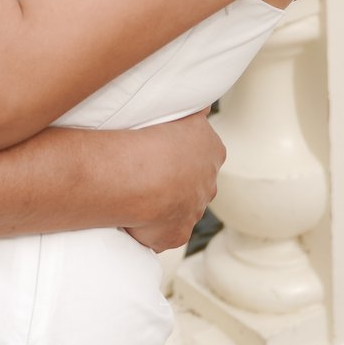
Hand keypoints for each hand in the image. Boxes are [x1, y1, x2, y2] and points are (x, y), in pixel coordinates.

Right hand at [122, 111, 223, 251]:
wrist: (142, 176)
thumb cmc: (155, 138)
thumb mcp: (182, 113)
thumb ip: (195, 112)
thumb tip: (205, 108)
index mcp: (212, 152)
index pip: (203, 153)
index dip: (182, 152)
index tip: (161, 150)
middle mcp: (208, 185)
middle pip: (194, 184)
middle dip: (176, 182)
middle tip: (147, 174)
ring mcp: (193, 213)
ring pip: (179, 209)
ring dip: (162, 205)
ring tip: (134, 194)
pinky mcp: (175, 236)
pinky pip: (161, 233)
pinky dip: (148, 228)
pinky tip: (130, 217)